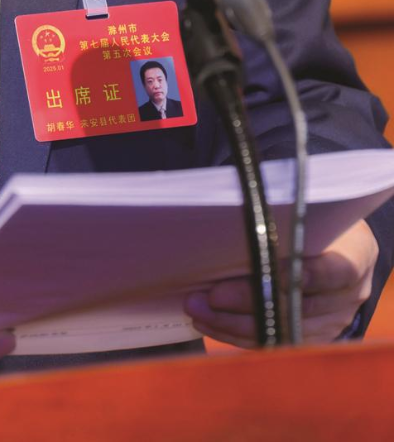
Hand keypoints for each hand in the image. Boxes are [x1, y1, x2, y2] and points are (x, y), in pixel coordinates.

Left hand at [184, 219, 378, 346]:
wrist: (345, 245)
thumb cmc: (317, 219)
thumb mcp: (311, 209)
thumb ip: (283, 218)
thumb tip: (230, 217)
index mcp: (354, 255)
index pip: (329, 271)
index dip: (292, 275)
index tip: (254, 271)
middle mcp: (350, 294)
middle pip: (297, 307)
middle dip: (247, 303)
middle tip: (207, 296)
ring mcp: (336, 319)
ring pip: (283, 331)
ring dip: (235, 325)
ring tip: (199, 311)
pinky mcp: (319, 336)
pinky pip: (278, 342)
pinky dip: (242, 335)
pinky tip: (213, 324)